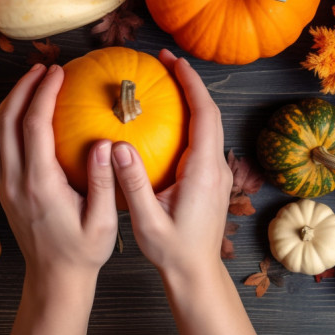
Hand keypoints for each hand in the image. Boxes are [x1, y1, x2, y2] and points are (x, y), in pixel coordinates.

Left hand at [0, 64, 119, 334]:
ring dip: (9, 103)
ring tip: (29, 82)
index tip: (57, 72)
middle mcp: (16, 181)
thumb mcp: (101, 221)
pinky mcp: (4, 189)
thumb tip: (105, 143)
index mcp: (40, 185)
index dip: (43, 94)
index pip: (34, 127)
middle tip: (42, 68)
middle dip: (23, 89)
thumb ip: (102, 182)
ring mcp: (5, 185)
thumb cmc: (83, 252)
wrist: (54, 278)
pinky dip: (2, 122)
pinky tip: (19, 113)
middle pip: (8, 122)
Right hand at [111, 49, 231, 282]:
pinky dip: (188, 118)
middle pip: (210, 113)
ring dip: (191, 99)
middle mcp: (216, 167)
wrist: (196, 273)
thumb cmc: (172, 251)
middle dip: (191, 82)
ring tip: (165, 82)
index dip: (191, 84)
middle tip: (165, 62)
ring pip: (209, 125)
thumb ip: (133, 183)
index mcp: (204, 172)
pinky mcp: (210, 179)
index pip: (205, 115)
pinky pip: (203, 139)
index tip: (173, 62)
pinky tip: (165, 119)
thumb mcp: (147, 221)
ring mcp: (216, 173)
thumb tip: (117, 145)